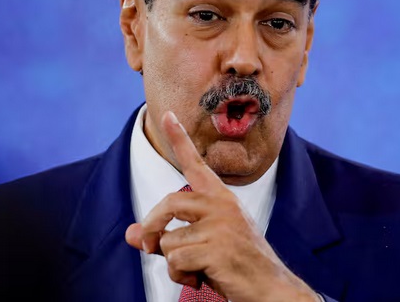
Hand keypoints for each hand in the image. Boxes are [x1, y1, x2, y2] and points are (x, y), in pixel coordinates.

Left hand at [125, 111, 317, 301]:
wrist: (269, 287)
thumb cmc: (235, 264)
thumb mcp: (199, 245)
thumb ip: (165, 236)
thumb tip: (130, 235)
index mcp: (222, 199)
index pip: (196, 165)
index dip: (180, 139)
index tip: (166, 115)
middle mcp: (222, 205)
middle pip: (168, 203)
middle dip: (153, 227)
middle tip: (150, 246)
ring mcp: (222, 225)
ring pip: (168, 239)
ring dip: (174, 262)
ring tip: (198, 268)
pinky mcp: (217, 248)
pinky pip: (175, 259)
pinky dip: (182, 274)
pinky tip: (204, 276)